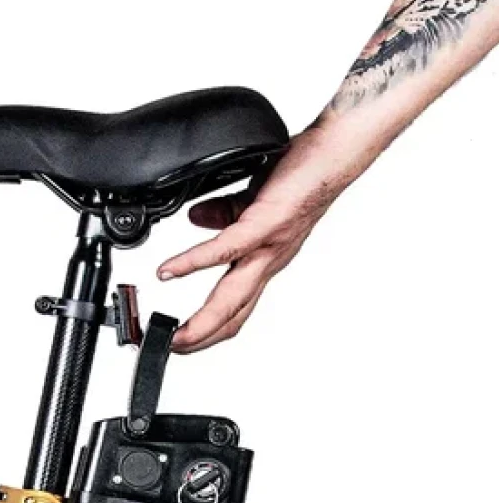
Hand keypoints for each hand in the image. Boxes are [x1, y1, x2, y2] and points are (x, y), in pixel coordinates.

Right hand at [157, 124, 351, 352]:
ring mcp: (268, 248)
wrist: (333, 152)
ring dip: (201, 321)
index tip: (178, 339)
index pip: (234, 308)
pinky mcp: (265, 224)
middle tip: (170, 350)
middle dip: (200, 339)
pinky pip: (224, 251)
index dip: (207, 329)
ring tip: (171, 331)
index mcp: (262, 261)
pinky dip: (193, 263)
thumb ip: (222, 215)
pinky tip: (169, 270)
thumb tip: (196, 218)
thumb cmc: (299, 174)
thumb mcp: (250, 201)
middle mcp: (266, 262)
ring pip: (232, 299)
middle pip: (231, 316)